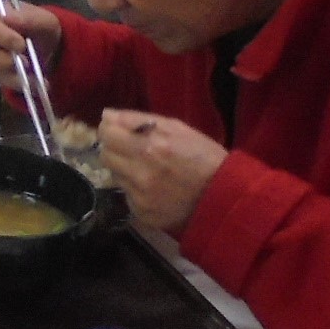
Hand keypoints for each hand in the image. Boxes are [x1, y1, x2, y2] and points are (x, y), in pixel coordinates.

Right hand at [0, 1, 62, 89]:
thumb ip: (29, 17)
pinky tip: (33, 83)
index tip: (21, 45)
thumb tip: (9, 18)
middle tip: (26, 64)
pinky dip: (17, 84)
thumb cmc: (38, 26)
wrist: (42, 44)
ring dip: (12, 76)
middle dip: (3, 60)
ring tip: (35, 78)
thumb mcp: (43, 19)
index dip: (4, 36)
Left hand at [99, 109, 225, 234]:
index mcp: (150, 147)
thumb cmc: (204, 156)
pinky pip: (127, 195)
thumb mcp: (178, 128)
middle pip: (105, 155)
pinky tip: (154, 187)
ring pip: (114, 175)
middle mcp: (140, 172)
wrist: (223, 197)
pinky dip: (135, 189)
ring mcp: (139, 195)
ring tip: (147, 168)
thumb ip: (138, 120)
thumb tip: (107, 116)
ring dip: (124, 169)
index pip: (107, 135)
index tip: (116, 130)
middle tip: (131, 148)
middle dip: (114, 148)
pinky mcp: (141, 213)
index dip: (109, 130)